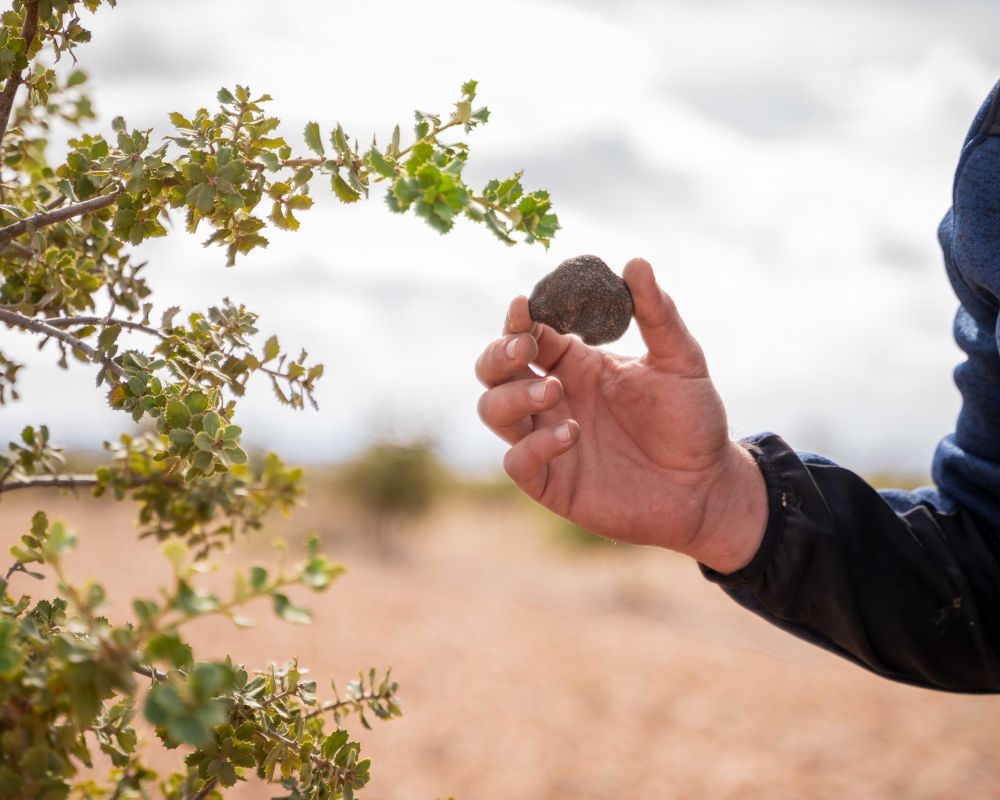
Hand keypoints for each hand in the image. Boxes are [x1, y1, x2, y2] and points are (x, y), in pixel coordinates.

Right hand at [475, 257, 766, 572]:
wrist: (708, 486)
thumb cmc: (693, 420)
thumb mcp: (681, 361)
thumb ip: (658, 314)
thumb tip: (635, 263)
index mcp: (575, 364)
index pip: (527, 333)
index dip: (518, 319)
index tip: (525, 305)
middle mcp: (553, 398)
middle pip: (494, 369)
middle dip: (498, 353)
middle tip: (526, 348)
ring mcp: (546, 440)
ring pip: (493, 410)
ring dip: (514, 395)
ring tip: (555, 392)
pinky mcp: (552, 482)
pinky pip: (517, 461)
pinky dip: (533, 445)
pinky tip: (571, 434)